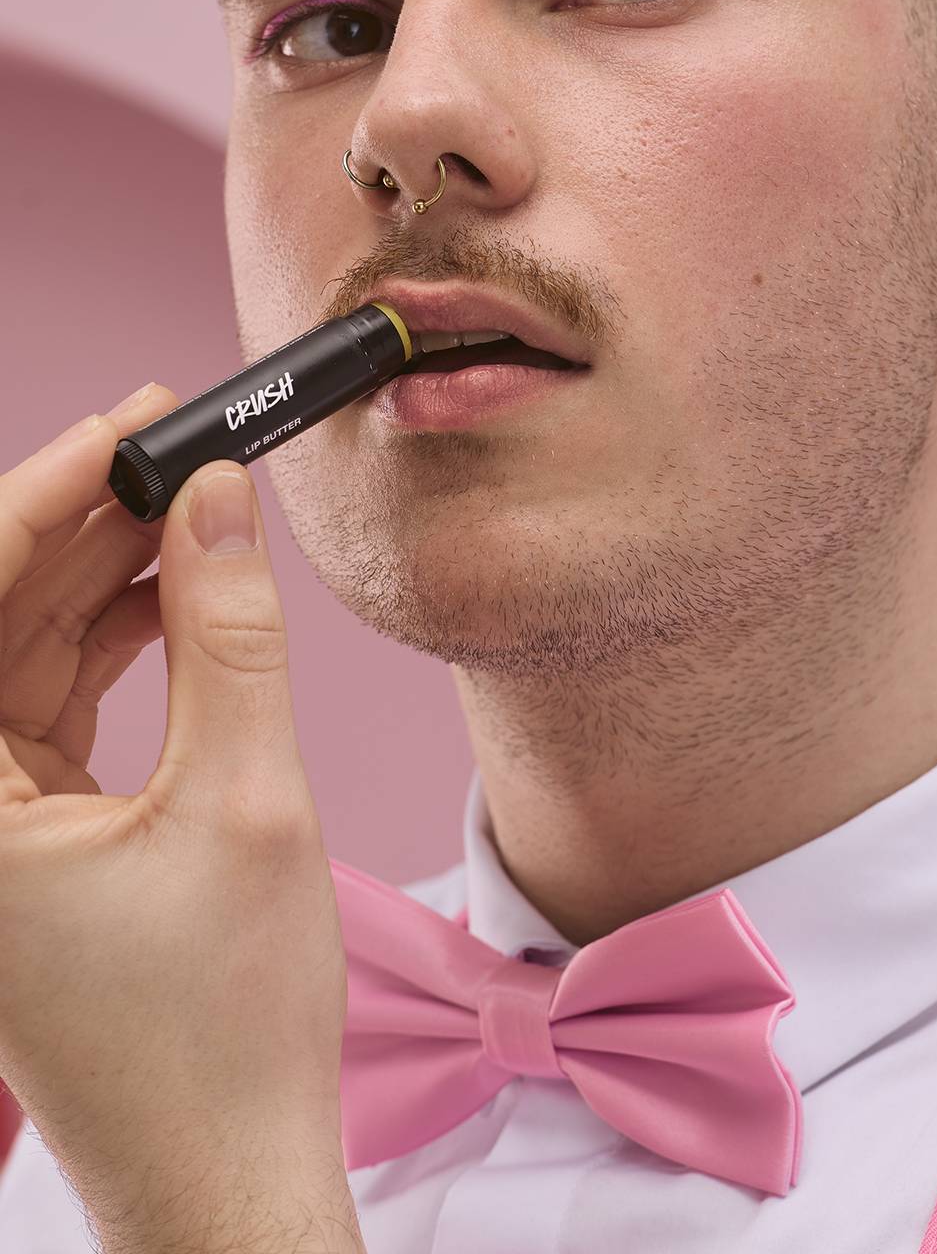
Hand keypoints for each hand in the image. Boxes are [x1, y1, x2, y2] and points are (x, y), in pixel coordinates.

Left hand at [0, 393, 353, 1241]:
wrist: (226, 1177)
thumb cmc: (223, 1031)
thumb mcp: (245, 802)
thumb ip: (229, 632)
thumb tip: (216, 497)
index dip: (46, 493)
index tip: (130, 425)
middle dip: (80, 522)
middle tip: (174, 444)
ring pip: (26, 655)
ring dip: (103, 575)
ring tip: (190, 505)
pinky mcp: (27, 846)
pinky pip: (53, 707)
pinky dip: (117, 644)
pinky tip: (178, 592)